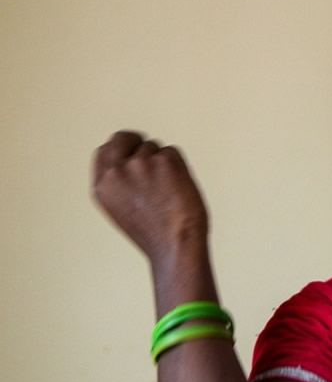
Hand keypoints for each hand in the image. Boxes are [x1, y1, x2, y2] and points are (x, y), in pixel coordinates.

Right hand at [92, 131, 208, 265]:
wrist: (175, 244)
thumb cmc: (155, 233)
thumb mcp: (121, 208)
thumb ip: (119, 182)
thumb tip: (129, 159)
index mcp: (102, 185)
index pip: (104, 150)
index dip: (120, 147)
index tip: (131, 147)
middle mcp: (117, 171)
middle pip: (125, 137)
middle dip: (138, 141)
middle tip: (154, 154)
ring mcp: (140, 163)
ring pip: (154, 148)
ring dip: (164, 163)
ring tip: (169, 192)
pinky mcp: (164, 160)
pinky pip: (173, 152)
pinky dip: (179, 166)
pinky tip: (180, 188)